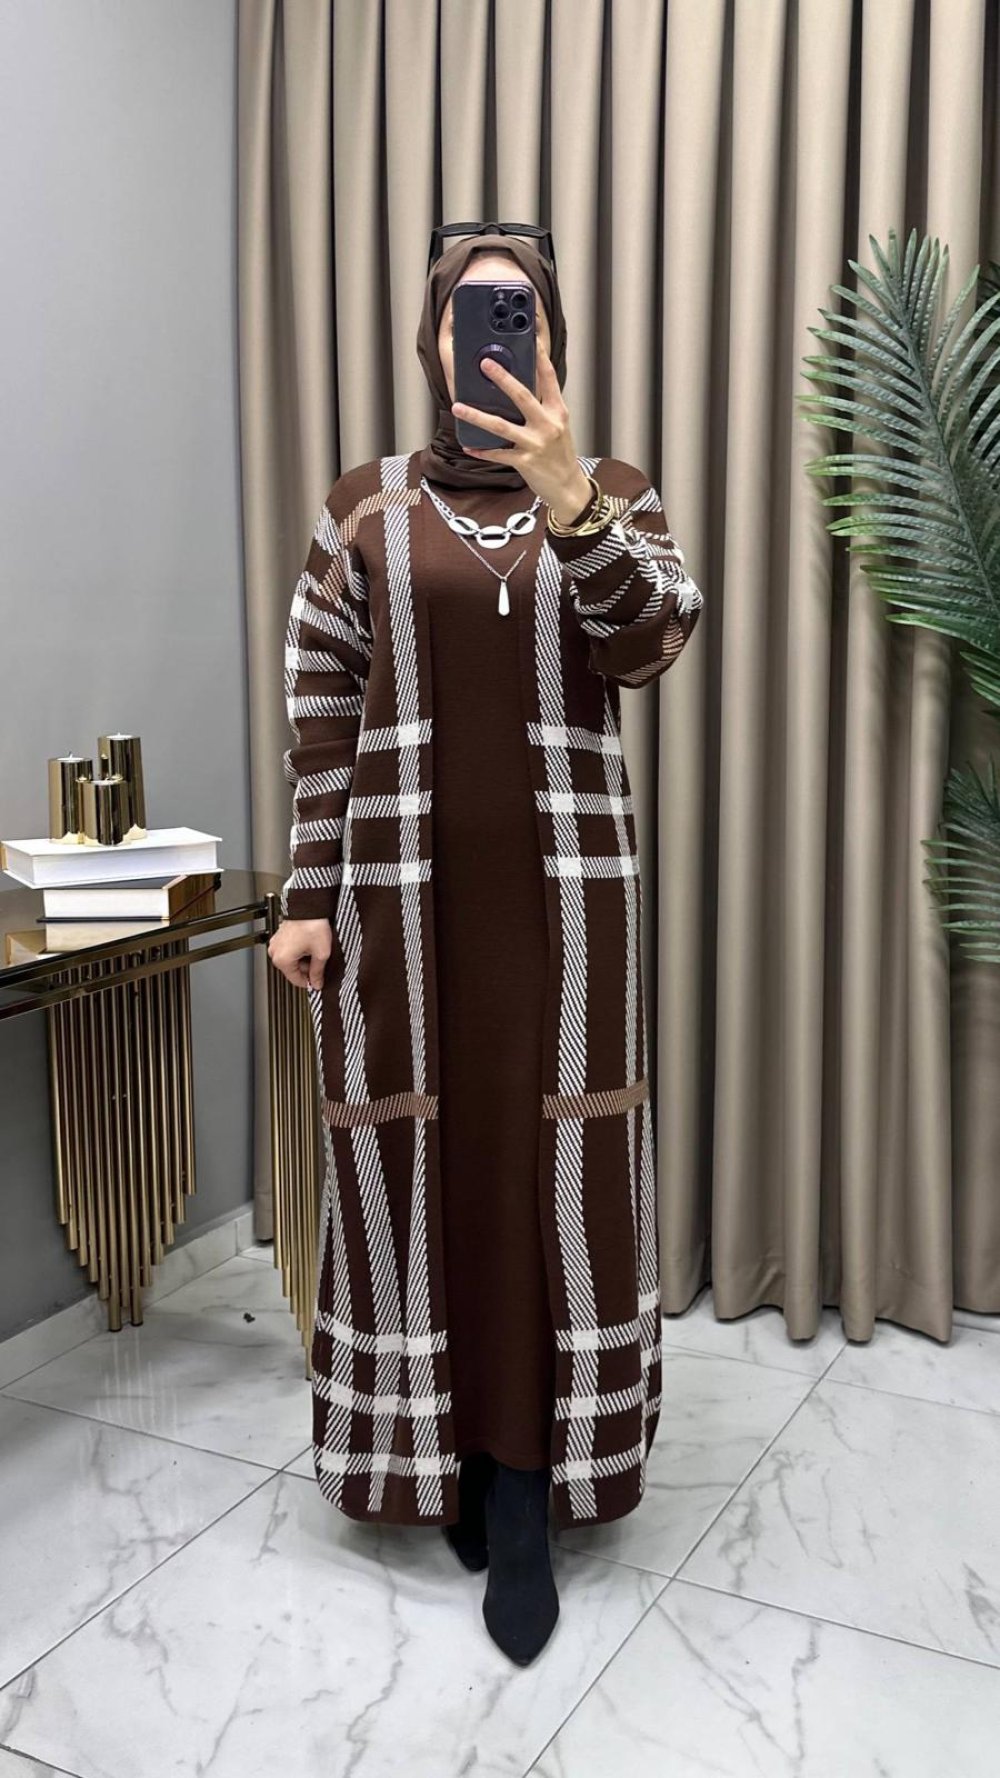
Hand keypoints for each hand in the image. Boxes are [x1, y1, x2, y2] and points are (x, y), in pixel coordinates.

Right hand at [267, 916, 331, 989]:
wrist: (309, 905)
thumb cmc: (313, 925)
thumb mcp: (321, 953)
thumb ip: (318, 972)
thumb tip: (317, 982)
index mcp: (282, 960)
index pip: (296, 981)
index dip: (310, 982)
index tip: (319, 981)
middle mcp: (275, 953)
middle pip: (293, 970)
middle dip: (307, 969)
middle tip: (320, 962)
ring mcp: (276, 944)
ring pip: (291, 960)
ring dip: (304, 959)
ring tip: (315, 950)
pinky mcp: (279, 937)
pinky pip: (289, 950)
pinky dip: (299, 950)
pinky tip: (309, 944)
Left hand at [451, 341, 592, 521]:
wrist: (568, 488)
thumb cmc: (560, 455)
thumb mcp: (557, 426)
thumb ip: (541, 407)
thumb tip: (515, 389)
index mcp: (558, 412)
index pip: (549, 378)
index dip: (540, 356)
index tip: (530, 337)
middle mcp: (548, 425)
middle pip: (522, 396)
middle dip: (503, 378)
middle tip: (485, 363)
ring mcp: (536, 444)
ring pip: (501, 426)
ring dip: (477, 416)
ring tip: (458, 407)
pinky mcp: (525, 463)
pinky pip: (498, 454)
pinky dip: (482, 450)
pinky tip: (469, 446)